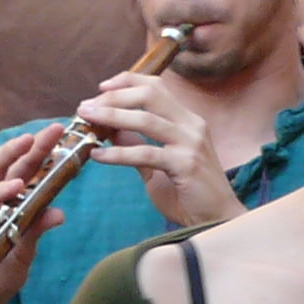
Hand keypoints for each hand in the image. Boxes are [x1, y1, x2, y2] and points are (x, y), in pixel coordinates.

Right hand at [0, 126, 62, 303]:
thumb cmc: (0, 270)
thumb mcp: (25, 251)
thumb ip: (36, 229)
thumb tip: (59, 214)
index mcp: (4, 198)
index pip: (22, 167)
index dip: (36, 149)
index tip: (56, 131)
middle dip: (15, 151)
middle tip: (35, 139)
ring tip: (17, 186)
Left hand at [79, 72, 239, 228]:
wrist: (217, 221)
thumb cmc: (189, 195)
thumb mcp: (157, 165)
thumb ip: (137, 145)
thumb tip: (111, 130)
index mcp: (187, 120)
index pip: (156, 86)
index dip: (126, 82)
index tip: (101, 88)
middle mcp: (192, 125)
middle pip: (149, 94)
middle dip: (114, 97)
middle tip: (86, 107)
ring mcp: (191, 143)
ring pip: (146, 119)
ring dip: (111, 116)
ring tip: (86, 121)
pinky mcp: (186, 164)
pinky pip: (145, 153)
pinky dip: (118, 153)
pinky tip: (98, 155)